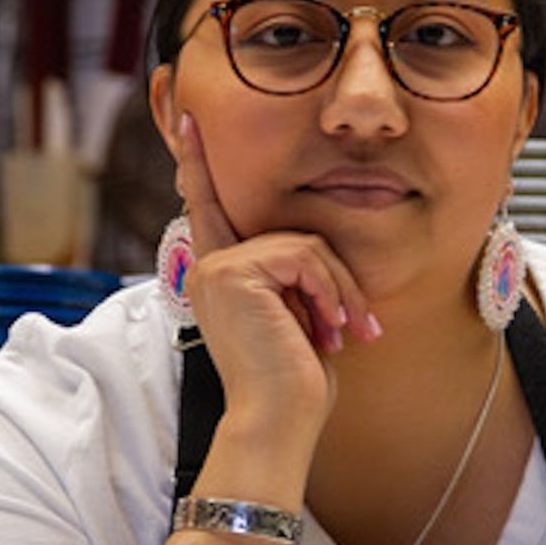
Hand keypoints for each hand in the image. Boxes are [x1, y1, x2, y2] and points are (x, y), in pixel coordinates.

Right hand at [175, 112, 378, 431]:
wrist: (278, 425)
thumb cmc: (294, 386)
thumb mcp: (300, 319)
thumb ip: (295, 278)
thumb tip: (316, 253)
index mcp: (219, 276)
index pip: (210, 207)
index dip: (199, 163)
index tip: (190, 120)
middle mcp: (209, 266)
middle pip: (293, 235)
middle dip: (334, 281)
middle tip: (354, 329)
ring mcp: (217, 267)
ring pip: (306, 246)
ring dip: (339, 292)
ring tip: (344, 335)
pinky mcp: (234, 272)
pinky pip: (304, 257)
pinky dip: (330, 292)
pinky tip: (330, 330)